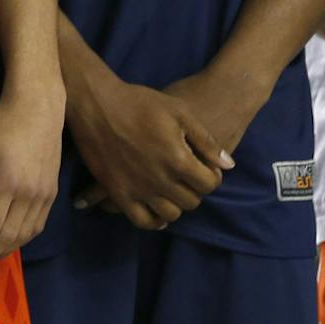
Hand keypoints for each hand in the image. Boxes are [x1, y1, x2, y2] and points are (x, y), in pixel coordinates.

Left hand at [0, 84, 62, 269]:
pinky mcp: (52, 193)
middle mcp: (31, 195)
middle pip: (9, 236)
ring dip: (7, 250)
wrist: (39, 109)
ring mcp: (45, 196)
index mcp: (9, 184)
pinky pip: (38, 225)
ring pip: (26, 234)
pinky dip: (23, 238)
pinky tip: (10, 241)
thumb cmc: (1, 126)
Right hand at [67, 74, 231, 229]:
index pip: (209, 184)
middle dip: (194, 190)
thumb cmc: (139, 102)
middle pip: (191, 201)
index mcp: (179, 160)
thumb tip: (228, 166)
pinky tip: (156, 211)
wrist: (96, 102)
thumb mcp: (179, 112)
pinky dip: (153, 221)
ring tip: (170, 190)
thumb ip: (206, 140)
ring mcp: (138, 188)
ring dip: (176, 204)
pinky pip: (141, 220)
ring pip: (170, 214)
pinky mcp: (118, 192)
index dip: (211, 176)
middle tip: (185, 177)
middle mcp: (160, 180)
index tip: (203, 168)